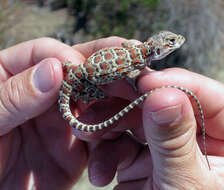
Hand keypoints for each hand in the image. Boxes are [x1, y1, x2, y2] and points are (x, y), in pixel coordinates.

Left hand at [0, 37, 126, 188]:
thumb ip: (14, 96)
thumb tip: (54, 70)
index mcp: (16, 77)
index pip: (46, 53)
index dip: (66, 56)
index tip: (83, 69)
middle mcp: (47, 95)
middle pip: (82, 72)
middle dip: (110, 69)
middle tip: (137, 67)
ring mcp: (66, 120)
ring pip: (101, 102)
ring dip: (119, 103)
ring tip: (138, 102)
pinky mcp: (81, 146)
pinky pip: (106, 137)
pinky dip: (115, 141)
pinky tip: (113, 148)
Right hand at [83, 68, 223, 188]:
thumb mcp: (188, 186)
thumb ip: (176, 141)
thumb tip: (164, 95)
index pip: (211, 98)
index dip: (179, 83)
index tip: (146, 81)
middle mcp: (200, 139)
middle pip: (166, 103)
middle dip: (132, 101)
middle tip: (105, 93)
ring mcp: (168, 148)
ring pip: (137, 120)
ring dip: (110, 125)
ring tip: (92, 133)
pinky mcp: (143, 160)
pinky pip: (121, 144)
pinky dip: (106, 153)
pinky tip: (100, 172)